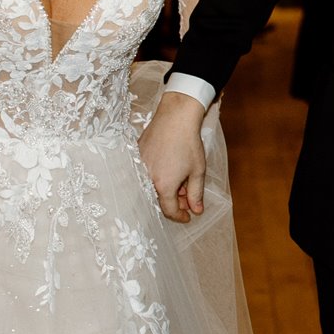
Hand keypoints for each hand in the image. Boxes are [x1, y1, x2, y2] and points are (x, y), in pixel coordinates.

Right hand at [139, 92, 206, 222]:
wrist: (175, 117)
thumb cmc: (189, 143)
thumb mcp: (197, 171)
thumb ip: (196, 194)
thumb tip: (197, 211)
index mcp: (163, 186)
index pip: (169, 210)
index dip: (180, 216)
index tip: (188, 216)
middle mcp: (147, 179)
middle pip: (159, 199)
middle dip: (175, 201)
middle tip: (188, 196)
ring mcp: (139, 166)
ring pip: (151, 186)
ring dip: (166, 188)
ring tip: (181, 180)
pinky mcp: (135, 155)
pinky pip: (145, 173)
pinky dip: (157, 176)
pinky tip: (169, 168)